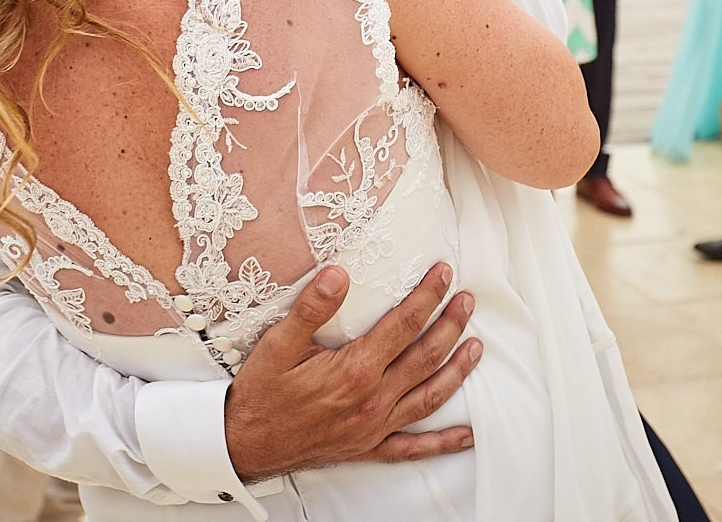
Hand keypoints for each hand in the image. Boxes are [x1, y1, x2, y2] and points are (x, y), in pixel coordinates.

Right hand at [223, 262, 478, 481]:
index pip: (404, 325)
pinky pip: (414, 447)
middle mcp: (373, 400)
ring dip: (457, 370)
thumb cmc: (260, 394)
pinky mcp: (368, 447)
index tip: (444, 273)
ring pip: (429, 396)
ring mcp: (374, 426)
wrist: (244, 444)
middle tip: (468, 300)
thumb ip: (311, 309)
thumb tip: (339, 274)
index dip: (427, 296)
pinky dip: (444, 442)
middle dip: (451, 324)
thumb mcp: (277, 345)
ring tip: (477, 346)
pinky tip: (467, 435)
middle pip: (425, 356)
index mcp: (355, 370)